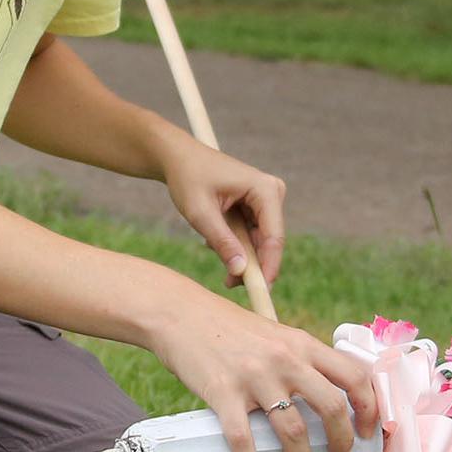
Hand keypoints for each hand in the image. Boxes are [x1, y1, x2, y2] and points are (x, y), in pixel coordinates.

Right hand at [147, 287, 378, 451]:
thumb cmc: (228, 328)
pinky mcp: (222, 392)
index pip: (354, 376)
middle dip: (342, 444)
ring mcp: (254, 376)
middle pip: (331, 408)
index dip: (369, 409)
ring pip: (293, 431)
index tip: (368, 432)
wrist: (180, 313)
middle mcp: (285, 359)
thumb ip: (300, 361)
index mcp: (303, 344)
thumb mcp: (275, 335)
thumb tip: (321, 405)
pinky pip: (243, 439)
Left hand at [158, 137, 285, 289]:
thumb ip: (222, 242)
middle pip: (269, 243)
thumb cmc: (187, 178)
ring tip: (209, 243)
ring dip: (237, 253)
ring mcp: (266, 200)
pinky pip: (251, 236)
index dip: (268, 268)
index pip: (274, 238)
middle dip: (249, 265)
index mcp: (265, 189)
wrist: (177, 158)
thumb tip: (241, 271)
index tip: (260, 293)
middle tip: (228, 284)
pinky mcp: (257, 207)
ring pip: (259, 242)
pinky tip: (212, 235)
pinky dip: (233, 243)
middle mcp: (272, 193)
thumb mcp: (200, 213)